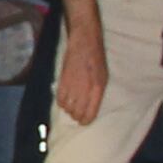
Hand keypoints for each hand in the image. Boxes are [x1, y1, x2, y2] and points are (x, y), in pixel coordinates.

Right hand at [56, 8, 107, 126]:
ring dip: (68, 109)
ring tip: (71, 105)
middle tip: (77, 114)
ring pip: (67, 108)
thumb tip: (89, 107)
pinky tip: (65, 99)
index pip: (89, 114)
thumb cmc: (96, 58)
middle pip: (76, 113)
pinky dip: (61, 102)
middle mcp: (85, 89)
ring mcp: (73, 85)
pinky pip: (59, 99)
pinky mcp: (62, 80)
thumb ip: (96, 93)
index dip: (86, 121)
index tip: (84, 121)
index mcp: (98, 88)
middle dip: (76, 116)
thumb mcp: (103, 77)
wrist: (84, 40)